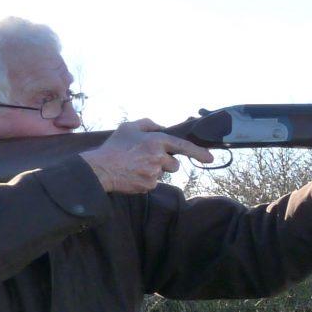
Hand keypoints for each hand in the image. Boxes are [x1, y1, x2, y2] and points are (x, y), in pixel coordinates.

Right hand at [80, 120, 213, 193]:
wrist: (100, 168)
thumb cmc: (114, 147)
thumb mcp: (129, 127)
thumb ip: (149, 125)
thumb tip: (162, 127)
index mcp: (156, 141)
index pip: (183, 146)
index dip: (198, 152)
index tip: (210, 158)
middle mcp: (159, 157)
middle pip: (175, 164)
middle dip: (166, 163)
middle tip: (147, 159)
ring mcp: (155, 173)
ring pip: (165, 174)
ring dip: (156, 171)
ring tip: (137, 166)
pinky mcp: (149, 186)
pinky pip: (154, 183)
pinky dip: (147, 179)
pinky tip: (133, 174)